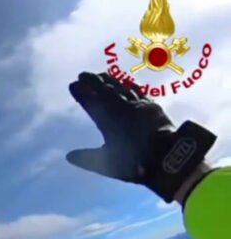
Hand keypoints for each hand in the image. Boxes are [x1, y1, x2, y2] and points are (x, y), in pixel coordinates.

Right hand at [67, 72, 215, 202]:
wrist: (168, 155)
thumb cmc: (134, 162)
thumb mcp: (106, 163)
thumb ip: (87, 158)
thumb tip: (69, 156)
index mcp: (107, 121)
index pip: (90, 102)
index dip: (81, 93)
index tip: (72, 84)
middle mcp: (120, 109)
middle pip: (104, 90)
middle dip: (92, 81)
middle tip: (82, 74)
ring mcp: (137, 105)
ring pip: (120, 88)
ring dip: (110, 80)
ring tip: (101, 74)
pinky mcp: (151, 106)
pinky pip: (138, 91)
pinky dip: (130, 85)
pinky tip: (127, 82)